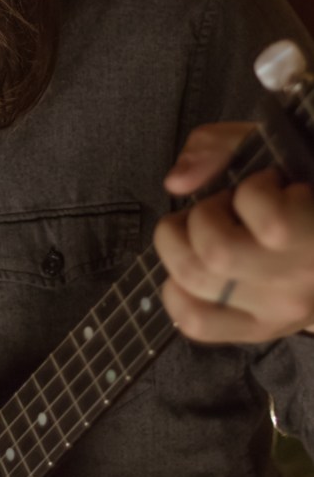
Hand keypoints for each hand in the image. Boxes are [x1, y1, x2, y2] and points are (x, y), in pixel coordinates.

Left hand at [153, 122, 313, 343]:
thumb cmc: (301, 185)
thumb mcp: (276, 148)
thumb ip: (221, 147)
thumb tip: (177, 182)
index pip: (269, 222)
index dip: (253, 190)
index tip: (267, 184)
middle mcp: (301, 280)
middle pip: (216, 254)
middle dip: (202, 215)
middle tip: (223, 207)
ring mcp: (279, 312)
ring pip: (194, 282)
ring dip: (183, 245)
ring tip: (208, 234)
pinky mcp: (257, 330)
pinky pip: (194, 320)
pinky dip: (176, 290)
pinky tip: (194, 266)